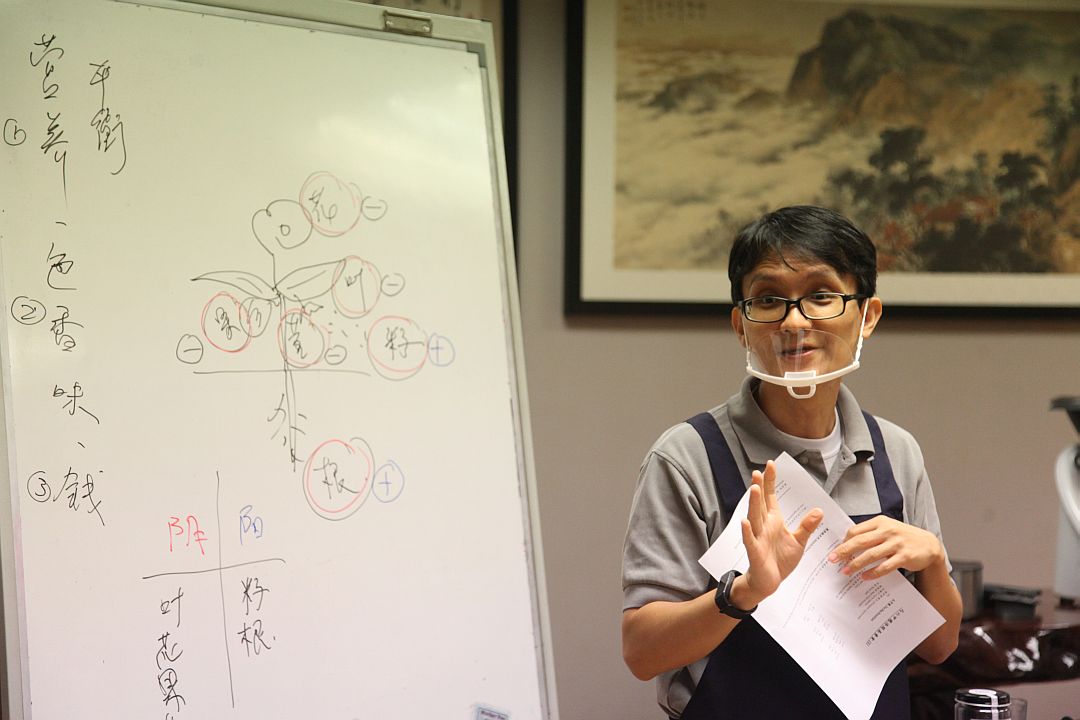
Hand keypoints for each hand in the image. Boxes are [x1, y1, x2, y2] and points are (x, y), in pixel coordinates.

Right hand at [739, 460, 823, 604]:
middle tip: (757, 472)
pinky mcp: (755, 552)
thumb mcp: (798, 541)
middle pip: (760, 503)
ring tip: (754, 489)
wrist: (769, 581)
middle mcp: (763, 526)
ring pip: (754, 518)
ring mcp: (758, 538)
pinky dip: (747, 532)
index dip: (770, 482)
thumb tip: (819, 510)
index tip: (770, 465)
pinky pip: (750, 540)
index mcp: (773, 521)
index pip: (770, 497)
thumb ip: (807, 526)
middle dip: (759, 488)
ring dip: (753, 504)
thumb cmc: (780, 560)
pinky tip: (744, 522)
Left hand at [828, 516, 944, 579]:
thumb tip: (847, 543)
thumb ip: (870, 533)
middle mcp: (887, 531)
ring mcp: (896, 544)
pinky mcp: (904, 556)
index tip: (835, 550)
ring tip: (846, 571)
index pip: (856, 530)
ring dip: (856, 564)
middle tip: (832, 560)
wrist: (929, 544)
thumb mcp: (887, 529)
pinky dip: (873, 572)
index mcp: (880, 522)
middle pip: (860, 541)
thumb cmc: (903, 537)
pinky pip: (885, 566)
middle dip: (844, 551)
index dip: (844, 541)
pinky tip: (864, 577)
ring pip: (871, 555)